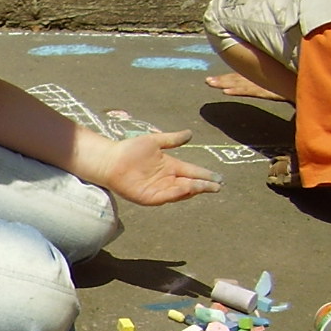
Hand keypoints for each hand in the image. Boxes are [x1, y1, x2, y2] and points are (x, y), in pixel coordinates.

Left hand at [101, 130, 221, 204]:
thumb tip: (190, 134)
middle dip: (204, 185)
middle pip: (191, 184)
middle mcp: (167, 179)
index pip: (193, 171)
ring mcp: (159, 189)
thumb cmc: (130, 149)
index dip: (205, 174)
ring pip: (181, 191)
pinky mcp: (149, 197)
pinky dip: (177, 193)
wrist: (111, 159)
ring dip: (194, 189)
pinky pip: (166, 196)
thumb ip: (173, 139)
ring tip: (206, 186)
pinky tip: (186, 188)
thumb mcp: (155, 141)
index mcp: (171, 166)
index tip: (219, 177)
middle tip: (218, 185)